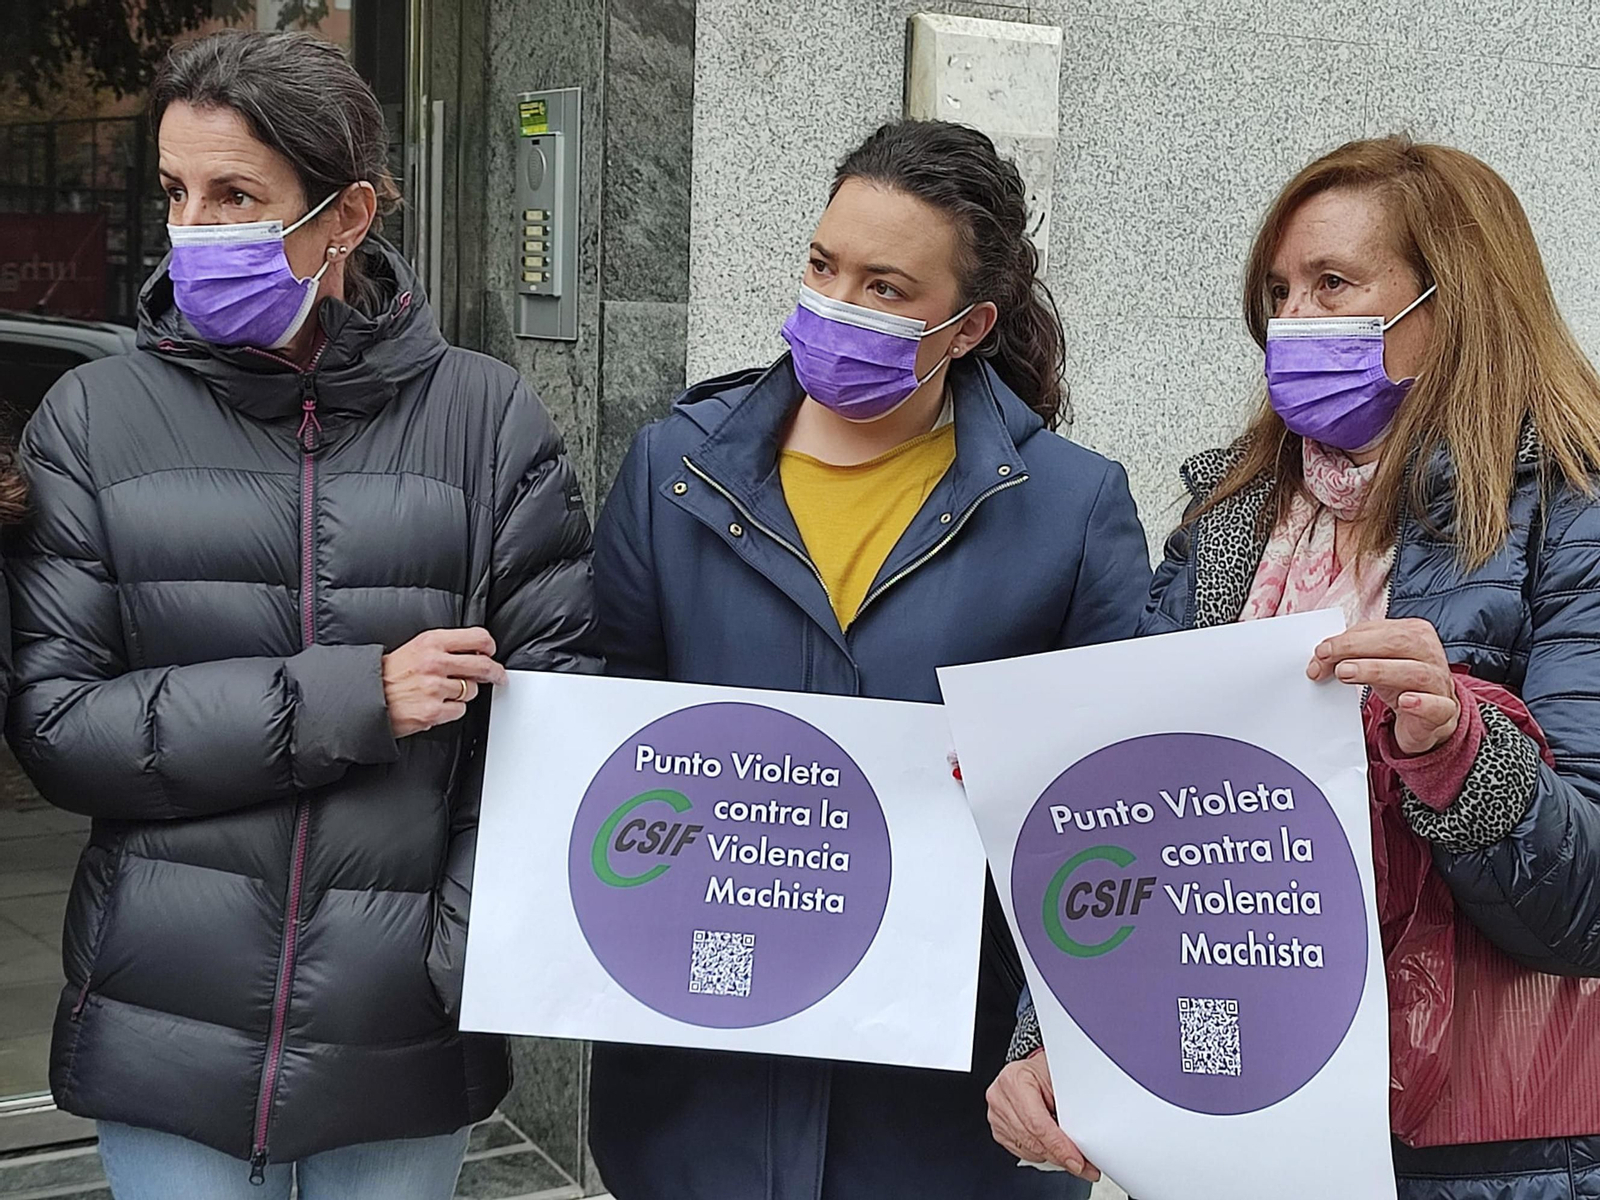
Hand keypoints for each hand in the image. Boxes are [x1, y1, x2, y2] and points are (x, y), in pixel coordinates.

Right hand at [382, 627, 506, 738]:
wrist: (367, 697)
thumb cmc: (391, 673)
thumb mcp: (416, 647)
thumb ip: (446, 646)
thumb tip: (476, 651)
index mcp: (432, 642)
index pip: (478, 638)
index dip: (489, 647)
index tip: (491, 652)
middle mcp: (435, 663)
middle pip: (484, 666)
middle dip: (495, 673)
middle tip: (497, 676)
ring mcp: (434, 688)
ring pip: (472, 690)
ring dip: (465, 693)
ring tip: (444, 691)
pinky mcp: (433, 711)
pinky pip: (460, 710)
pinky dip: (452, 710)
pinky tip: (437, 705)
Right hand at [987, 1052, 1100, 1180]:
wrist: (1032, 1070)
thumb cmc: (1045, 1071)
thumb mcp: (1060, 1079)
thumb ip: (1070, 1105)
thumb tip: (1086, 1136)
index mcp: (1014, 1080)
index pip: (1037, 1123)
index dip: (1058, 1145)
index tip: (1076, 1160)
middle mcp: (1000, 1098)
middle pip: (1032, 1140)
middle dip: (1060, 1156)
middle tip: (1084, 1165)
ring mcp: (996, 1115)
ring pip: (1028, 1149)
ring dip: (1053, 1157)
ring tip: (1072, 1156)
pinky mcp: (999, 1130)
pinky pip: (1023, 1152)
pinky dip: (1042, 1154)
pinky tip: (1053, 1148)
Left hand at [1308, 618, 1458, 754]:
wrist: (1426, 717)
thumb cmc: (1398, 683)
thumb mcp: (1374, 662)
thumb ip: (1351, 654)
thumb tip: (1321, 657)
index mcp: (1415, 633)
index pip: (1380, 630)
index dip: (1348, 639)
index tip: (1321, 652)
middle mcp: (1431, 653)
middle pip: (1397, 643)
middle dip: (1357, 649)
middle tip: (1330, 661)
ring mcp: (1439, 681)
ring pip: (1414, 672)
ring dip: (1377, 671)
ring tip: (1347, 673)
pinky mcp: (1444, 711)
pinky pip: (1437, 705)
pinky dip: (1421, 702)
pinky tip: (1404, 701)